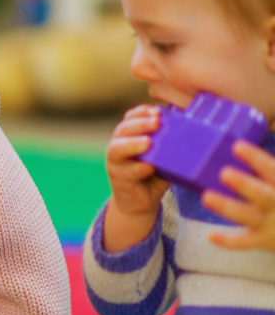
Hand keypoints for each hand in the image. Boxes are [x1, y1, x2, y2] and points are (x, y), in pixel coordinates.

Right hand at [104, 105, 168, 251]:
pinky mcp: (119, 180)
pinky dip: (138, 169)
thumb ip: (170, 142)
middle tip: (156, 122)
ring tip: (147, 143)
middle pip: (123, 129)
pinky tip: (148, 167)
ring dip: (132, 144)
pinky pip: (127, 172)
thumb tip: (198, 127)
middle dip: (139, 124)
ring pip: (118, 149)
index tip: (156, 111)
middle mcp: (118, 146)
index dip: (141, 112)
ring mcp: (116, 164)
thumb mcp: (163, 155)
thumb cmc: (154, 174)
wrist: (140, 203)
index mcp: (129, 136)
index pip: (130, 117)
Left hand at [204, 140, 274, 251]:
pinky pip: (245, 242)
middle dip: (245, 184)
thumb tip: (238, 145)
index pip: (271, 169)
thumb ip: (267, 170)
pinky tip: (210, 236)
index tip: (237, 146)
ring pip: (249, 216)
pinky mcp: (264, 240)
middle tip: (224, 173)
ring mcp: (271, 223)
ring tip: (206, 197)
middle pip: (263, 194)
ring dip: (228, 207)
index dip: (256, 158)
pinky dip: (228, 241)